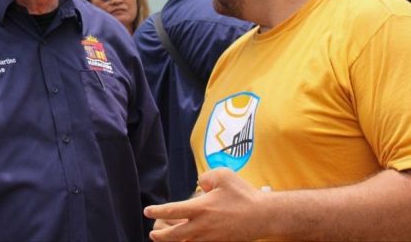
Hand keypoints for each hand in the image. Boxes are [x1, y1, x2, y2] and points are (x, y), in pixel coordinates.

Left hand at [144, 168, 265, 240]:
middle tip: (152, 233)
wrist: (263, 216)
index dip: (157, 211)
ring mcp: (211, 238)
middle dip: (160, 236)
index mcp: (201, 208)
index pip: (171, 211)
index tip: (148, 211)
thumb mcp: (223, 176)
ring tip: (165, 241)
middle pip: (174, 235)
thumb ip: (206, 178)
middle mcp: (202, 226)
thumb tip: (200, 186)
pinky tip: (187, 241)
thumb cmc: (243, 194)